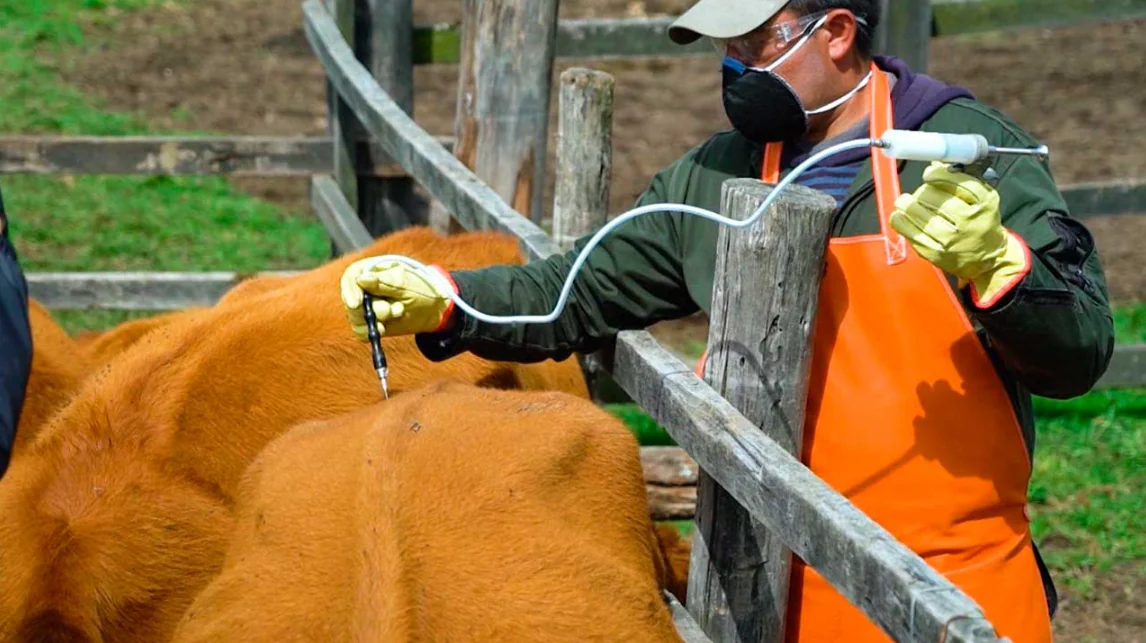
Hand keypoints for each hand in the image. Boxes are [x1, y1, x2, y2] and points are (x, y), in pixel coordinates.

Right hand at [339, 257, 457, 339]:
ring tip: (398, 312)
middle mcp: (364, 288)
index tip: (356, 304)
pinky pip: (360, 331)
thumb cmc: (422, 289)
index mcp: (371, 270)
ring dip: (377, 319)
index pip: (351, 277)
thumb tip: (361, 279)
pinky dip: (372, 332)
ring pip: (356, 318)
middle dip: (374, 309)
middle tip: (395, 310)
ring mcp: (365, 306)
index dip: (350, 291)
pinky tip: (385, 327)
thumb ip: (384, 282)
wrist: (434, 308)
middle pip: (352, 300)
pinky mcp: (369, 323)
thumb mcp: (406, 284)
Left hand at [890, 161, 1029, 306]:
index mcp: (983, 203)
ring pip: (915, 211)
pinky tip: (902, 215)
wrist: (987, 258)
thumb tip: (935, 163)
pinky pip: (906, 229)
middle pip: (932, 196)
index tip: (929, 175)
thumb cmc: (982, 221)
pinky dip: (900, 218)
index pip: (956, 182)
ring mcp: (948, 238)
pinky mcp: (932, 252)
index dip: (937, 175)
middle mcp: (967, 221)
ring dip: (907, 203)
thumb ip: (961, 179)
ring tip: (907, 201)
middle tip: (922, 192)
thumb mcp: (982, 197)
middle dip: (922, 190)